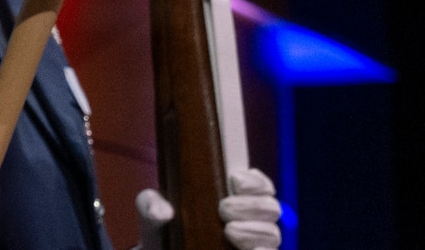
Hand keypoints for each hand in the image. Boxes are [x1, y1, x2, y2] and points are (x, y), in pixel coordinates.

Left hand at [133, 168, 280, 249]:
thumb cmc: (164, 226)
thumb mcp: (153, 211)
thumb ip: (152, 204)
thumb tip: (162, 212)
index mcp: (233, 195)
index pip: (260, 184)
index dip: (255, 181)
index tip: (236, 181)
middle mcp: (250, 219)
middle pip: (271, 207)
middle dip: (250, 205)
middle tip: (224, 209)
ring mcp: (254, 242)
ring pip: (272, 234)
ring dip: (254, 231)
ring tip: (230, 231)